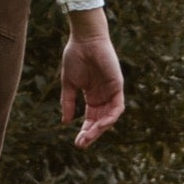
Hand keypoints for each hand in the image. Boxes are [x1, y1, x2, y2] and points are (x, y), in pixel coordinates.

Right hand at [60, 31, 124, 149]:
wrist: (84, 39)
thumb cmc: (75, 56)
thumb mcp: (69, 83)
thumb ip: (67, 102)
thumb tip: (65, 122)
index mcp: (92, 96)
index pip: (91, 119)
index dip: (85, 131)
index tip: (77, 142)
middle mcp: (103, 96)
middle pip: (100, 121)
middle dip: (92, 134)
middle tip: (81, 144)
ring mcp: (111, 92)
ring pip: (109, 117)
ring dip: (100, 129)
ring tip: (88, 136)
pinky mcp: (118, 86)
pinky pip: (118, 107)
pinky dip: (110, 117)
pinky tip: (100, 125)